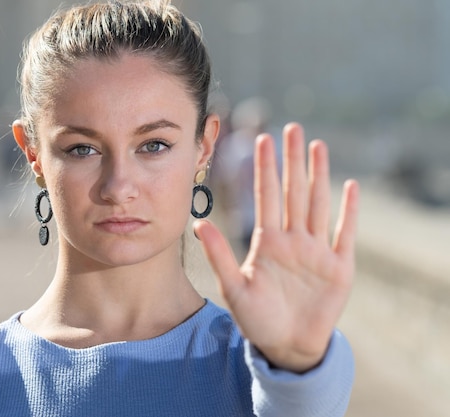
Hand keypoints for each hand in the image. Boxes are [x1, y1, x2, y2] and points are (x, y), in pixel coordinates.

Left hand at [194, 123, 358, 372]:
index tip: (262, 138)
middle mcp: (292, 239)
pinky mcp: (339, 267)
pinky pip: (344, 234)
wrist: (285, 346)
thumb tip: (198, 223)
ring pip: (317, 204)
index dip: (265, 168)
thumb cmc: (257, 318)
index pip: (265, 196)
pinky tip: (350, 186)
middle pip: (293, 191)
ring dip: (319, 175)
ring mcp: (316, 251)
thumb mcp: (234, 287)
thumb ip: (219, 255)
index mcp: (267, 242)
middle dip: (292, 160)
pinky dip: (349, 212)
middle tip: (293, 128)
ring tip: (317, 145)